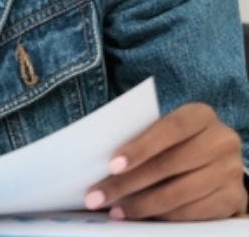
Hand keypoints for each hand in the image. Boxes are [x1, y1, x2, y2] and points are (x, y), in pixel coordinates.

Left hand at [85, 102, 248, 220]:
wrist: (222, 163)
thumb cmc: (183, 143)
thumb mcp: (169, 132)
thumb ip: (146, 137)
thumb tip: (106, 162)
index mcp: (201, 115)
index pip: (168, 128)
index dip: (140, 147)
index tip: (112, 165)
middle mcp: (221, 141)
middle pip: (169, 164)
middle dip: (128, 183)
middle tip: (98, 196)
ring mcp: (230, 171)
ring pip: (179, 193)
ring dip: (142, 205)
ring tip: (116, 210)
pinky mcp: (234, 198)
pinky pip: (193, 213)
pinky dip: (164, 217)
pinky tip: (143, 218)